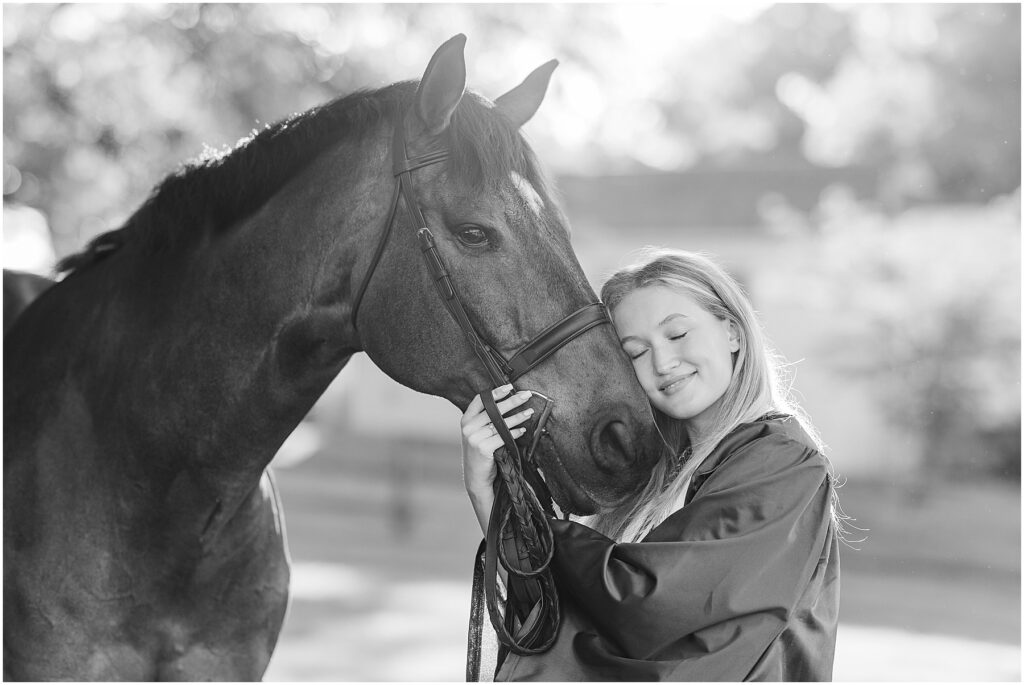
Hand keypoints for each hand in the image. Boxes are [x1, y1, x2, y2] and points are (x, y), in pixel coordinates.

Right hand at [461, 384, 534, 532]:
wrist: (477, 478)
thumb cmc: (482, 454)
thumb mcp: (478, 434)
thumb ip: (487, 420)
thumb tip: (509, 403)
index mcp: (466, 420)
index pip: (480, 400)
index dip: (495, 392)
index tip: (509, 387)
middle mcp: (468, 427)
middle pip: (493, 409)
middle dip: (512, 400)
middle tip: (526, 395)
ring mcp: (474, 438)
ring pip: (500, 423)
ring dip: (517, 416)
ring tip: (529, 412)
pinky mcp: (483, 448)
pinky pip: (503, 436)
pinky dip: (515, 432)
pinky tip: (523, 430)